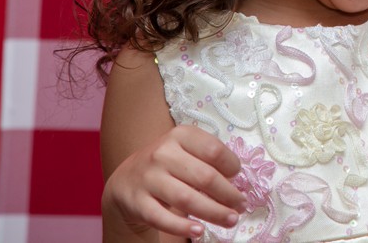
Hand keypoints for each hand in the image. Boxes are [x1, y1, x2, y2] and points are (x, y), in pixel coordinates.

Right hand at [102, 125, 245, 239]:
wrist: (127, 179)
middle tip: (241, 206)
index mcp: (180, 135)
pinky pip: (162, 218)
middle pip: (204, 177)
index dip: (232, 166)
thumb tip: (236, 181)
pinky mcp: (137, 201)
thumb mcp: (186, 150)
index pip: (214, 150)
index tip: (239, 179)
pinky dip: (182, 227)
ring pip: (186, 199)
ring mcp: (148, 177)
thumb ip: (208, 159)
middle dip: (228, 195)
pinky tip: (199, 231)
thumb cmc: (167, 164)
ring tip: (231, 220)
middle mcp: (163, 153)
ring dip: (214, 212)